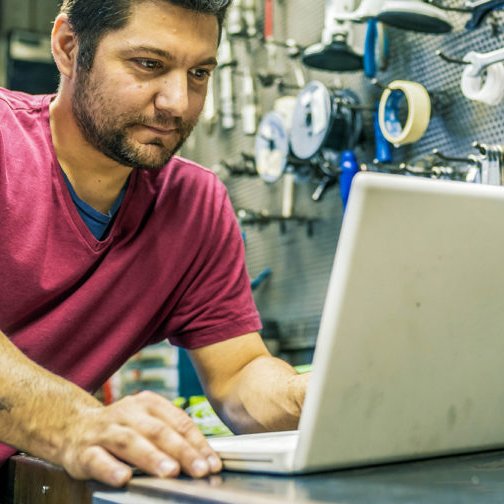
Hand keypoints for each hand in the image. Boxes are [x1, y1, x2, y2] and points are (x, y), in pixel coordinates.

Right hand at [58, 391, 221, 486]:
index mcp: (148, 403)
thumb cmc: (121, 429)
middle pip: (158, 431)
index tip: (212, 462)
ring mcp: (105, 430)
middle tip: (199, 469)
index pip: (178, 422)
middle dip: (181, 451)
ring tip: (170, 471)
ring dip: (152, 457)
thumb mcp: (147, 423)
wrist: (73, 428)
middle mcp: (128, 413)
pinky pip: (98, 459)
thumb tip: (203, 458)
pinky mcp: (84, 451)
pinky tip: (124, 478)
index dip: (197, 443)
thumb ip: (171, 436)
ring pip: (130, 441)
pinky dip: (111, 468)